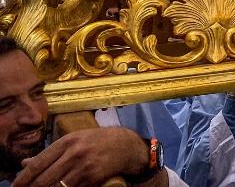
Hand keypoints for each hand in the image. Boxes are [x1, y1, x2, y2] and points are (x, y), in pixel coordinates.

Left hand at [13, 126, 152, 186]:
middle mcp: (75, 153)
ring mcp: (84, 167)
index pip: (38, 163)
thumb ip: (50, 152)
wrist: (127, 146)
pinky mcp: (93, 179)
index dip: (23, 178)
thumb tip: (25, 164)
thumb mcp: (75, 140)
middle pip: (44, 178)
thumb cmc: (98, 142)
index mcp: (68, 141)